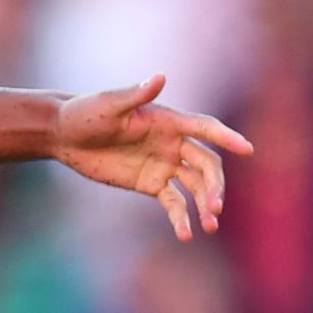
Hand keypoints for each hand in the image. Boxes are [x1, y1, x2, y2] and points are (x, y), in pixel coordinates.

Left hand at [50, 75, 250, 240]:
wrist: (65, 136)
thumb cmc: (86, 113)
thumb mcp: (109, 104)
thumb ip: (136, 95)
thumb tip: (159, 77)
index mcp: (168, 120)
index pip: (205, 129)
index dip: (226, 138)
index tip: (247, 149)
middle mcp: (172, 142)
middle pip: (206, 164)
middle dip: (214, 185)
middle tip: (215, 207)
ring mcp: (164, 164)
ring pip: (195, 185)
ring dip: (204, 204)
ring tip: (209, 226)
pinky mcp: (151, 183)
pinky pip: (173, 202)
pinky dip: (180, 217)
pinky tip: (185, 235)